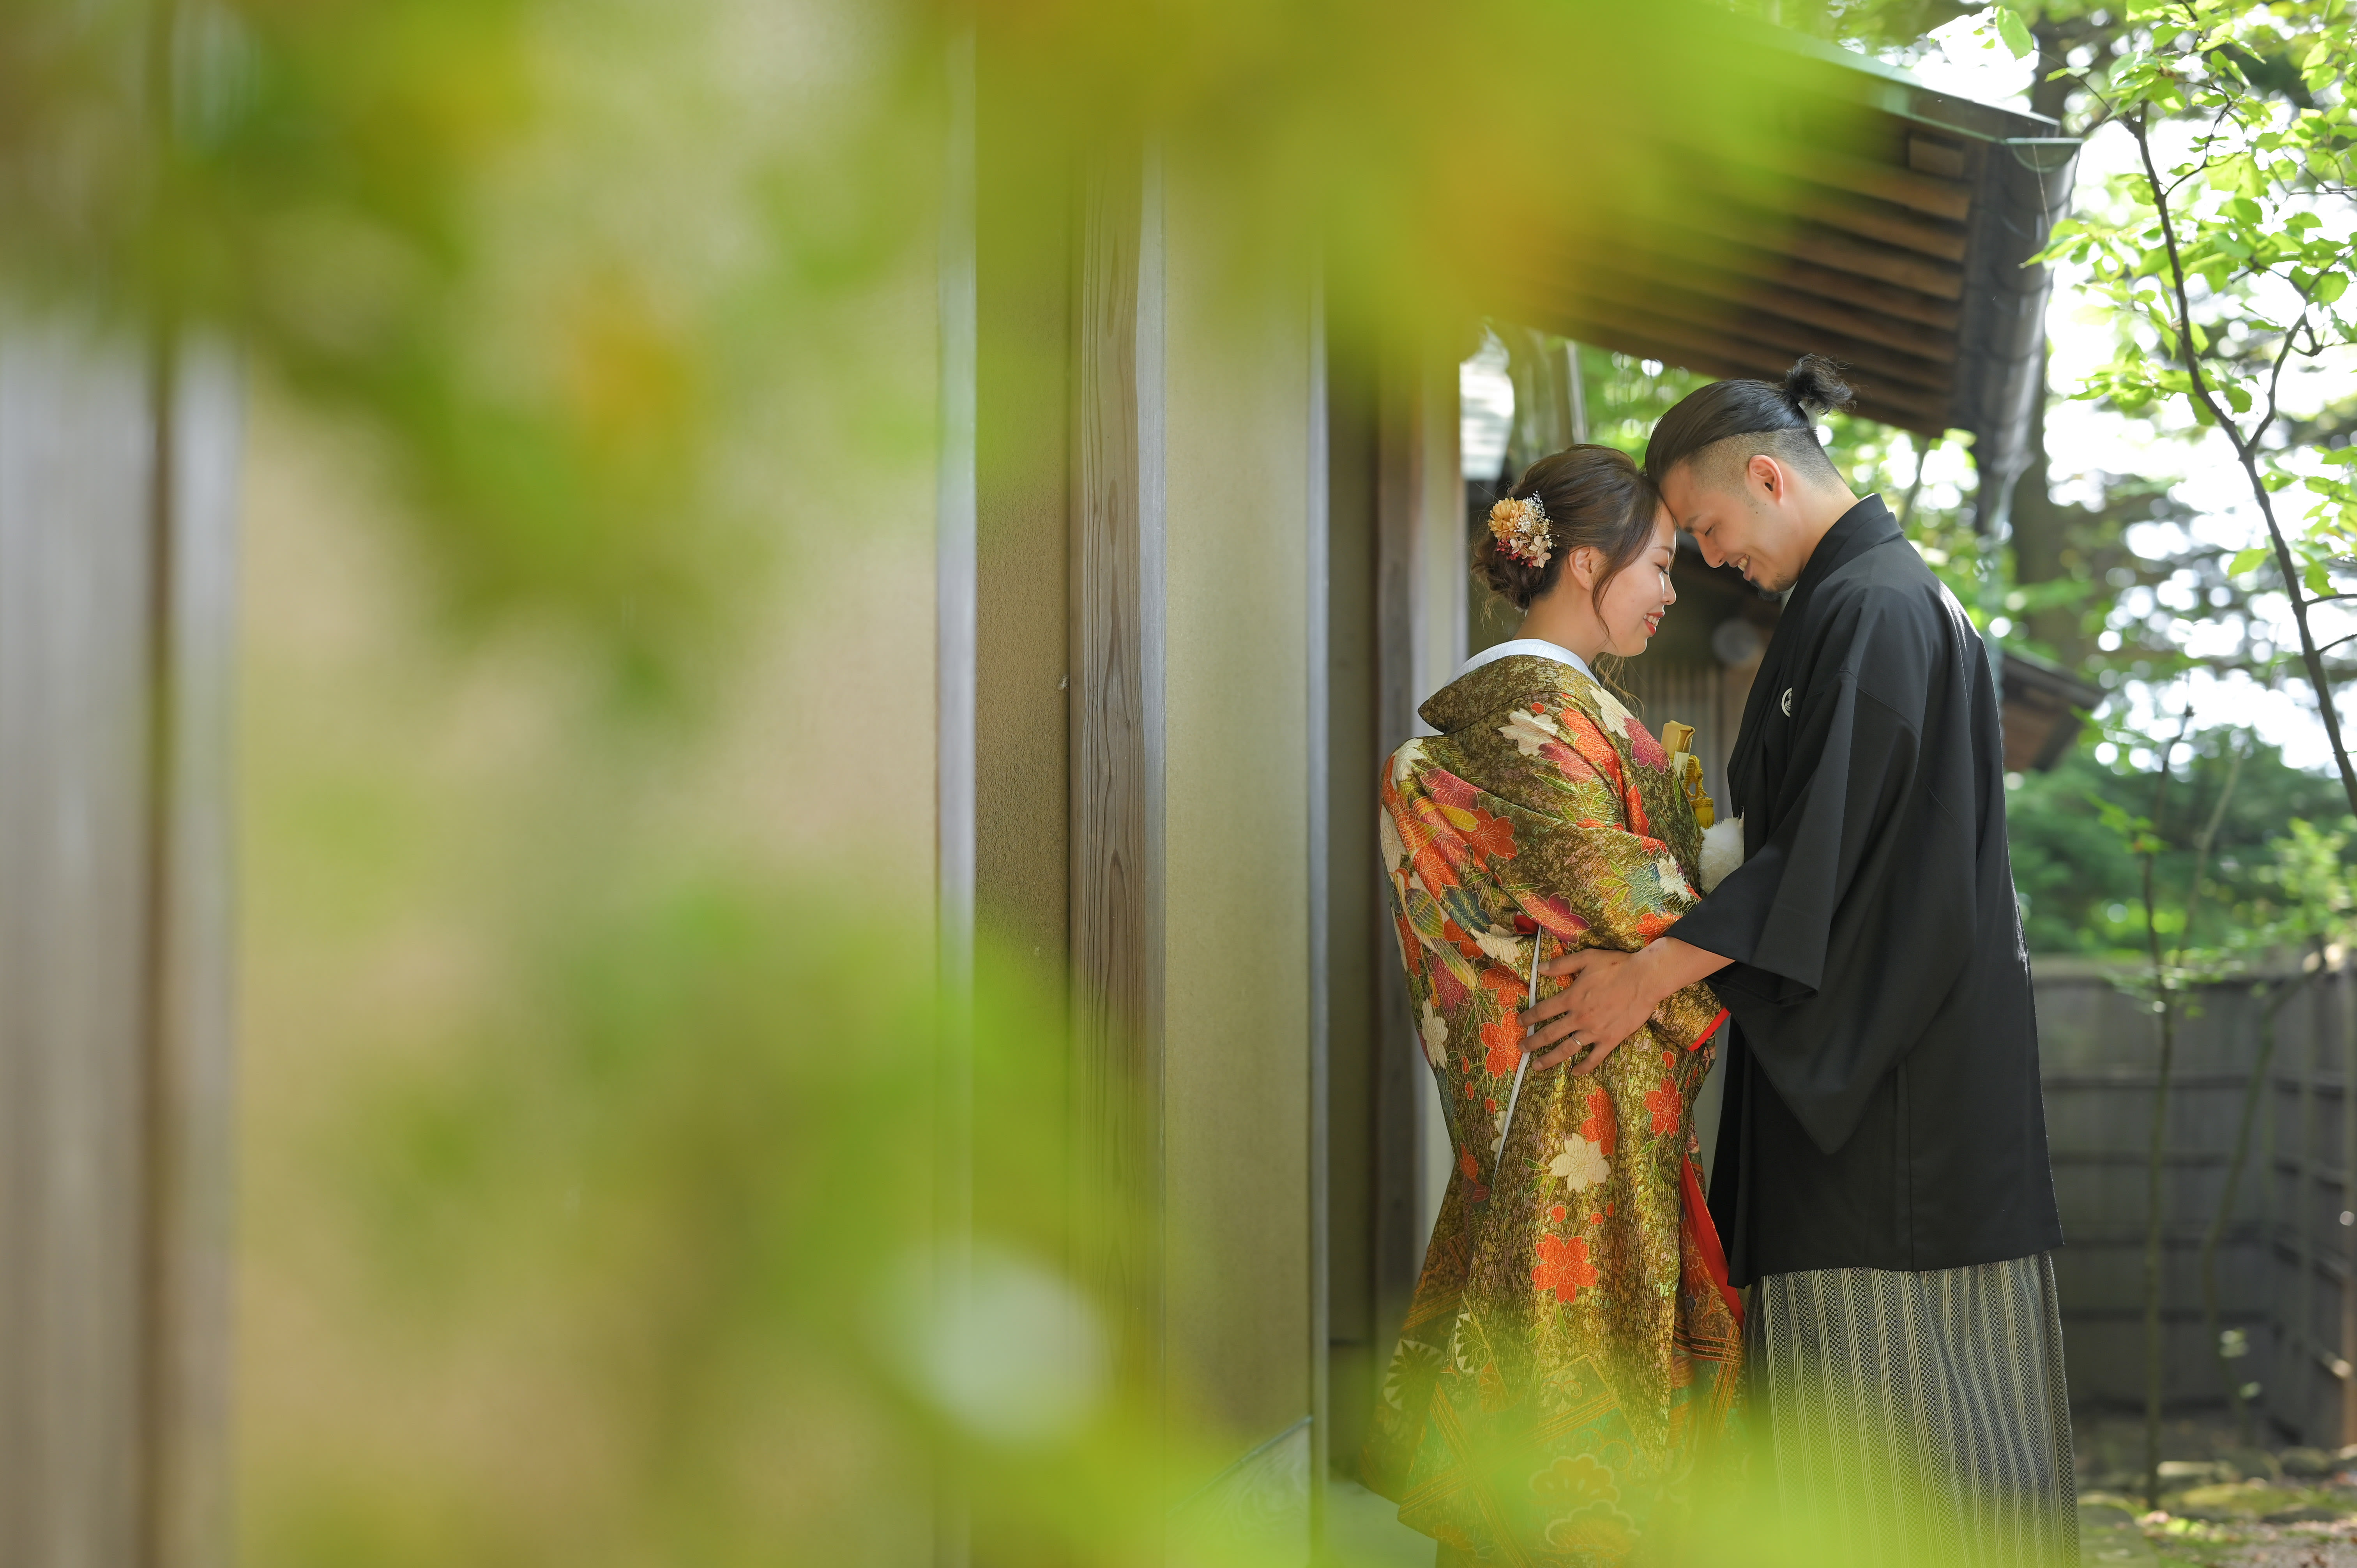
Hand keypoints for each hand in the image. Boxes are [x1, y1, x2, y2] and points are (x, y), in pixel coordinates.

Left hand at [1517, 948, 1655, 1074]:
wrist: (1645, 979)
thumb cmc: (1616, 966)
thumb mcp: (1586, 958)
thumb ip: (1561, 965)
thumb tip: (1538, 968)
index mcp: (1572, 998)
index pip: (1543, 1010)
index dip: (1529, 1017)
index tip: (1520, 1022)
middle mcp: (1579, 1018)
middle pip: (1549, 1033)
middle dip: (1532, 1042)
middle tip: (1521, 1048)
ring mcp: (1594, 1031)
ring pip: (1567, 1049)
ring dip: (1549, 1059)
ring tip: (1536, 1066)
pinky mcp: (1611, 1039)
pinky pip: (1594, 1058)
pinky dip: (1583, 1067)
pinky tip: (1574, 1072)